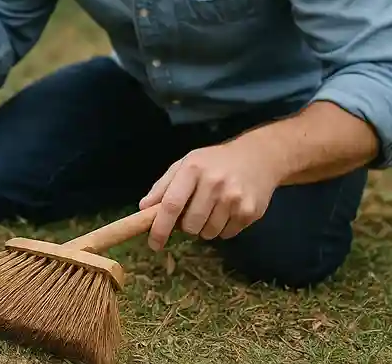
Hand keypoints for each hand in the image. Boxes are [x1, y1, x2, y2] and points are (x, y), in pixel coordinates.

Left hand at [138, 136, 283, 250]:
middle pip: (190, 225)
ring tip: (211, 209)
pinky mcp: (250, 212)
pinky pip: (227, 235)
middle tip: (191, 214)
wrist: (258, 157)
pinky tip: (226, 211)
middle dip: (186, 227)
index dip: (160, 227)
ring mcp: (234, 198)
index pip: (172, 205)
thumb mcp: (185, 165)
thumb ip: (163, 187)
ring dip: (204, 229)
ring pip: (208, 233)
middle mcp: (214, 183)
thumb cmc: (214, 162)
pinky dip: (222, 229)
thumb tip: (144, 209)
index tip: (154, 243)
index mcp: (192, 170)